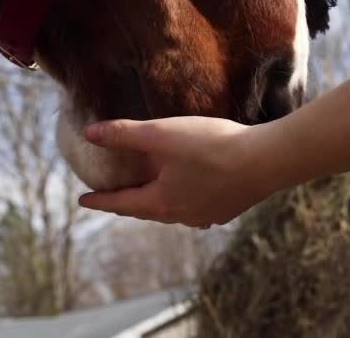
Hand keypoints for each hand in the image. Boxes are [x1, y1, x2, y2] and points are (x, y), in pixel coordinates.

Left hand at [78, 116, 279, 226]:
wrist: (266, 160)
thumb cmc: (212, 146)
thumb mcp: (162, 135)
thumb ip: (124, 134)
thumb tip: (89, 133)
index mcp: (162, 201)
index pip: (121, 203)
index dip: (100, 200)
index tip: (83, 200)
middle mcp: (182, 215)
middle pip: (146, 210)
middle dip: (127, 204)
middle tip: (113, 198)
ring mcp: (207, 215)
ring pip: (172, 211)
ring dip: (156, 204)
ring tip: (150, 196)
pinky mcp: (227, 209)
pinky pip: (196, 209)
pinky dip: (183, 202)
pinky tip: (191, 195)